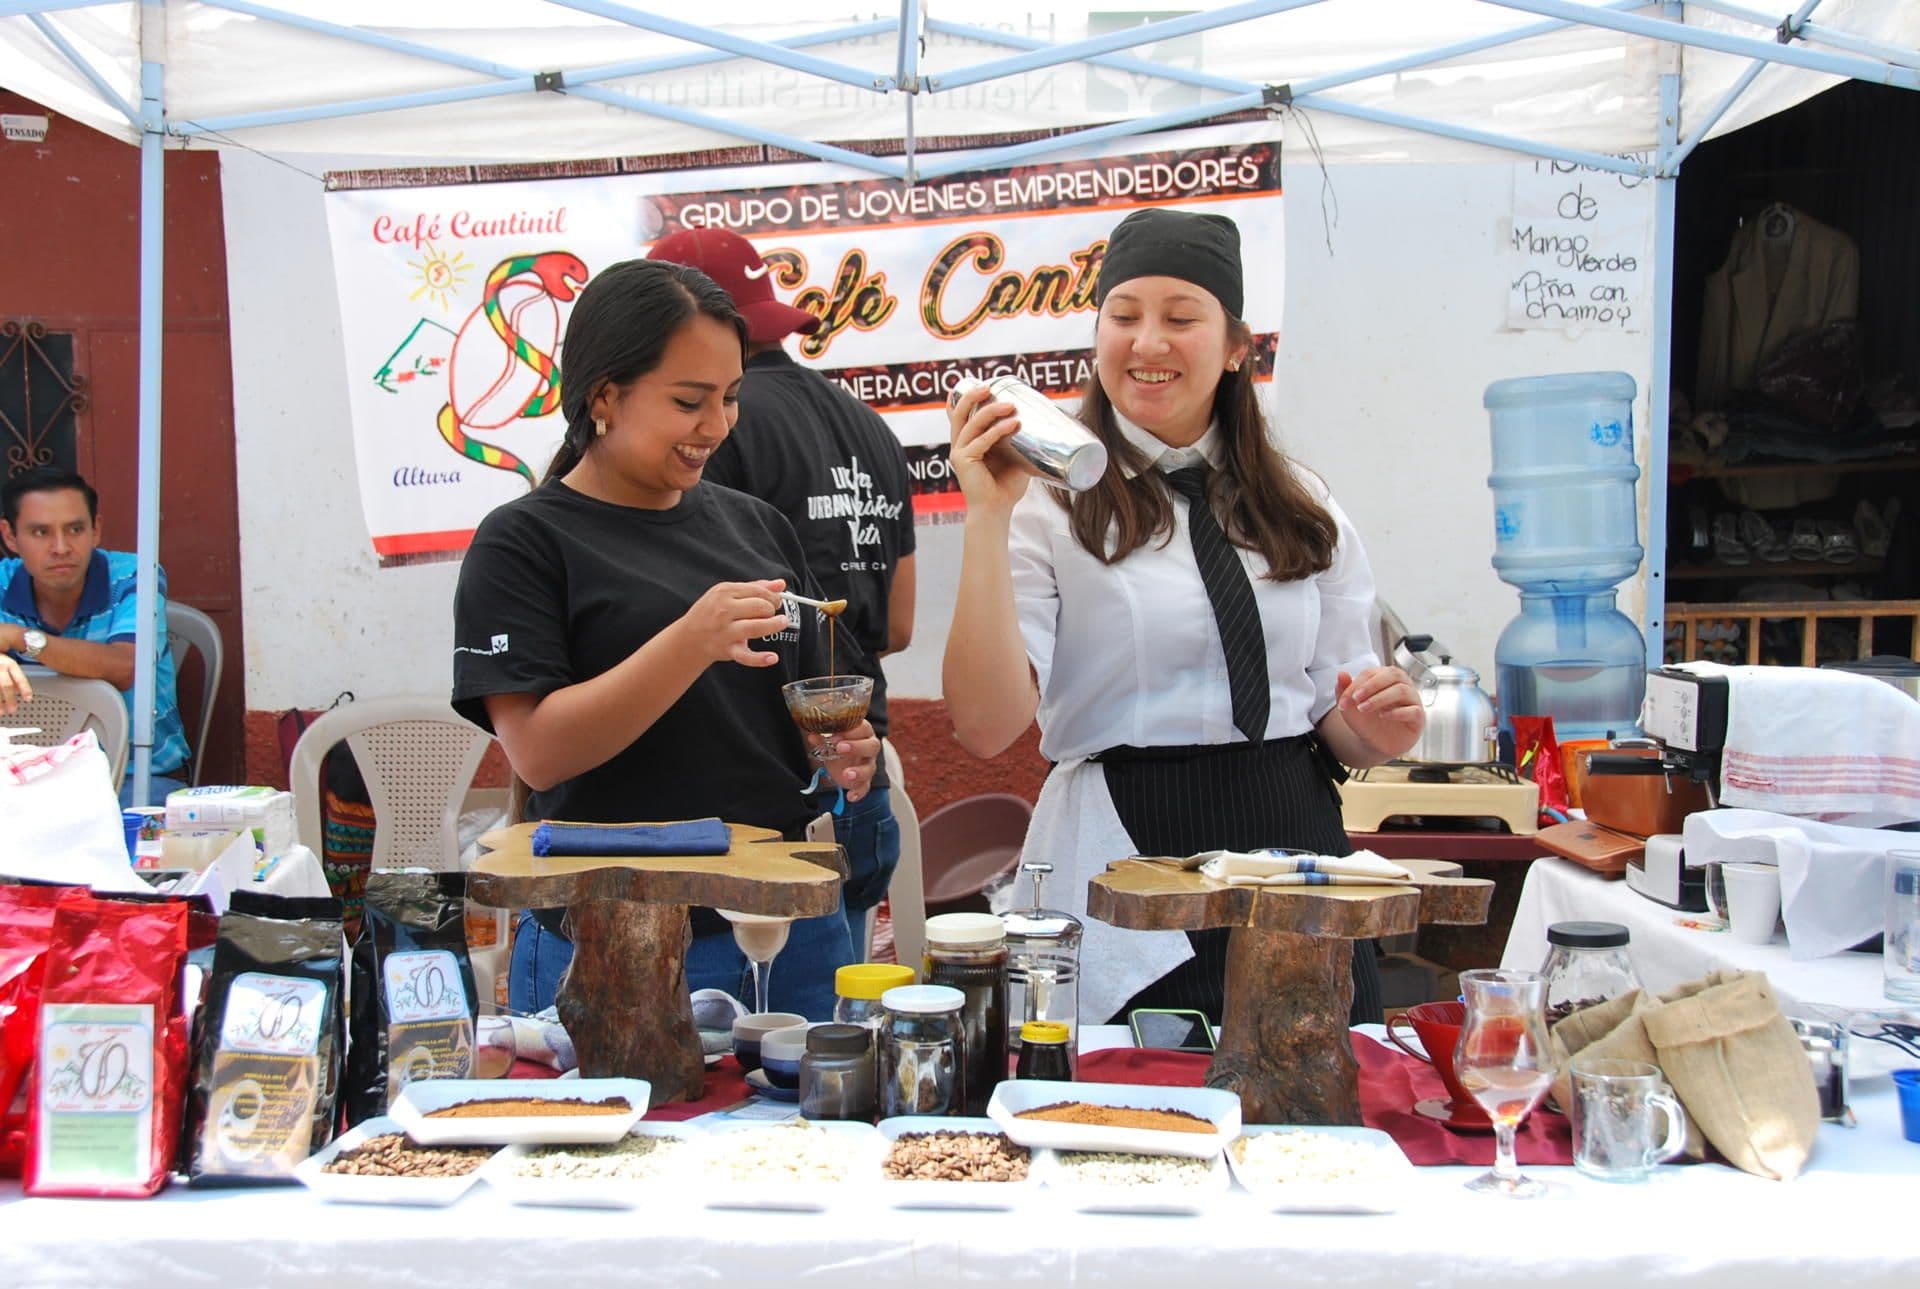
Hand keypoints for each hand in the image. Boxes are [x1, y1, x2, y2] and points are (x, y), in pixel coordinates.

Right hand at [0, 652, 29, 715]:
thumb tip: (19, 690)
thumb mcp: (8, 663)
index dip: (25, 689)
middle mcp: (0, 667)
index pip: (19, 678)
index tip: (28, 699)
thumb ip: (14, 676)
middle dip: (10, 699)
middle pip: (6, 685)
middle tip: (13, 710)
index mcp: (9, 664)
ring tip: (1, 713)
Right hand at [675, 579, 789, 666]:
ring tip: (781, 623)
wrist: (689, 638)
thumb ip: (755, 587)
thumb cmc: (711, 612)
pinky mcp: (728, 650)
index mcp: (724, 592)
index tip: (776, 601)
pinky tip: (772, 657)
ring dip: (774, 625)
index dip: (772, 596)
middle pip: (759, 607)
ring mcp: (725, 632)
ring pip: (756, 627)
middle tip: (773, 613)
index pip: (757, 591)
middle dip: (772, 609)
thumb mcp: (727, 594)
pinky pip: (746, 656)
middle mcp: (723, 611)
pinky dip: (761, 659)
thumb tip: (780, 584)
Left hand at [807, 717, 878, 801]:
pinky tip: (850, 796)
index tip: (834, 737)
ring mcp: (868, 765)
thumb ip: (822, 738)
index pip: (862, 729)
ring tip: (847, 774)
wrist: (843, 759)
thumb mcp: (830, 740)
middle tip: (840, 749)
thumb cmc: (840, 744)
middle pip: (871, 746)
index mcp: (863, 732)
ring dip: (859, 772)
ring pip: (870, 768)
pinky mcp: (865, 780)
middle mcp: (869, 748)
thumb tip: (812, 735)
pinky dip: (858, 792)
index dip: (850, 732)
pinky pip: (865, 787)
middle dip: (856, 747)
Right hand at [947, 383, 1031, 517]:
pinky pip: (980, 441)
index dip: (966, 396)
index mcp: (967, 441)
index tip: (983, 383)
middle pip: (960, 412)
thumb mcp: (1013, 457)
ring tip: (1011, 405)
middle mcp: (959, 444)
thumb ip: (1017, 441)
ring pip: (971, 423)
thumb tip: (1041, 422)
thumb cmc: (1005, 486)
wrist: (996, 511)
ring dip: (991, 410)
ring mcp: (959, 452)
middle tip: (991, 386)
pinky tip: (1012, 424)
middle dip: (974, 395)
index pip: (959, 413)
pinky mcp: (963, 461)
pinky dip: (996, 431)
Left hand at [1335, 666, 1423, 760]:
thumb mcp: (1350, 706)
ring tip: (1364, 708)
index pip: (1373, 672)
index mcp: (1385, 678)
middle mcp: (1402, 685)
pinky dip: (1398, 712)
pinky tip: (1383, 716)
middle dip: (1372, 685)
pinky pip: (1414, 711)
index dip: (1357, 684)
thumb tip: (1342, 674)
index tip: (1345, 699)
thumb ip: (1344, 689)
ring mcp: (1412, 701)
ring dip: (1380, 698)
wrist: (1374, 743)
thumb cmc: (1366, 720)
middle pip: (1393, 674)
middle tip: (1356, 699)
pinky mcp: (1418, 718)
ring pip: (1402, 690)